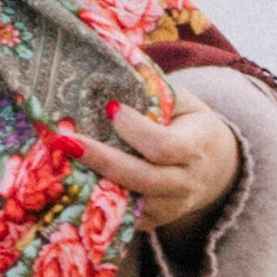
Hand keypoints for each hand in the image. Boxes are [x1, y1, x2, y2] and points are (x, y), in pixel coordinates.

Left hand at [64, 93, 240, 239]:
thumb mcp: (183, 101)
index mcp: (197, 146)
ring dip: (92, 182)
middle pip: (142, 178)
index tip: (109, 107)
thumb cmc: (190, 123)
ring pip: (129, 202)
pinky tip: (67, 181)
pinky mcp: (153, 221)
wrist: (218, 167)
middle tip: (65, 140)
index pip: (165, 145)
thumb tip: (112, 55)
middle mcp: (185, 182)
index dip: (136, 129)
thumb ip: (152, 87)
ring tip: (58, 161)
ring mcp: (170, 207)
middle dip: (102, 159)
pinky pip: (123, 216)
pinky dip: (96, 199)